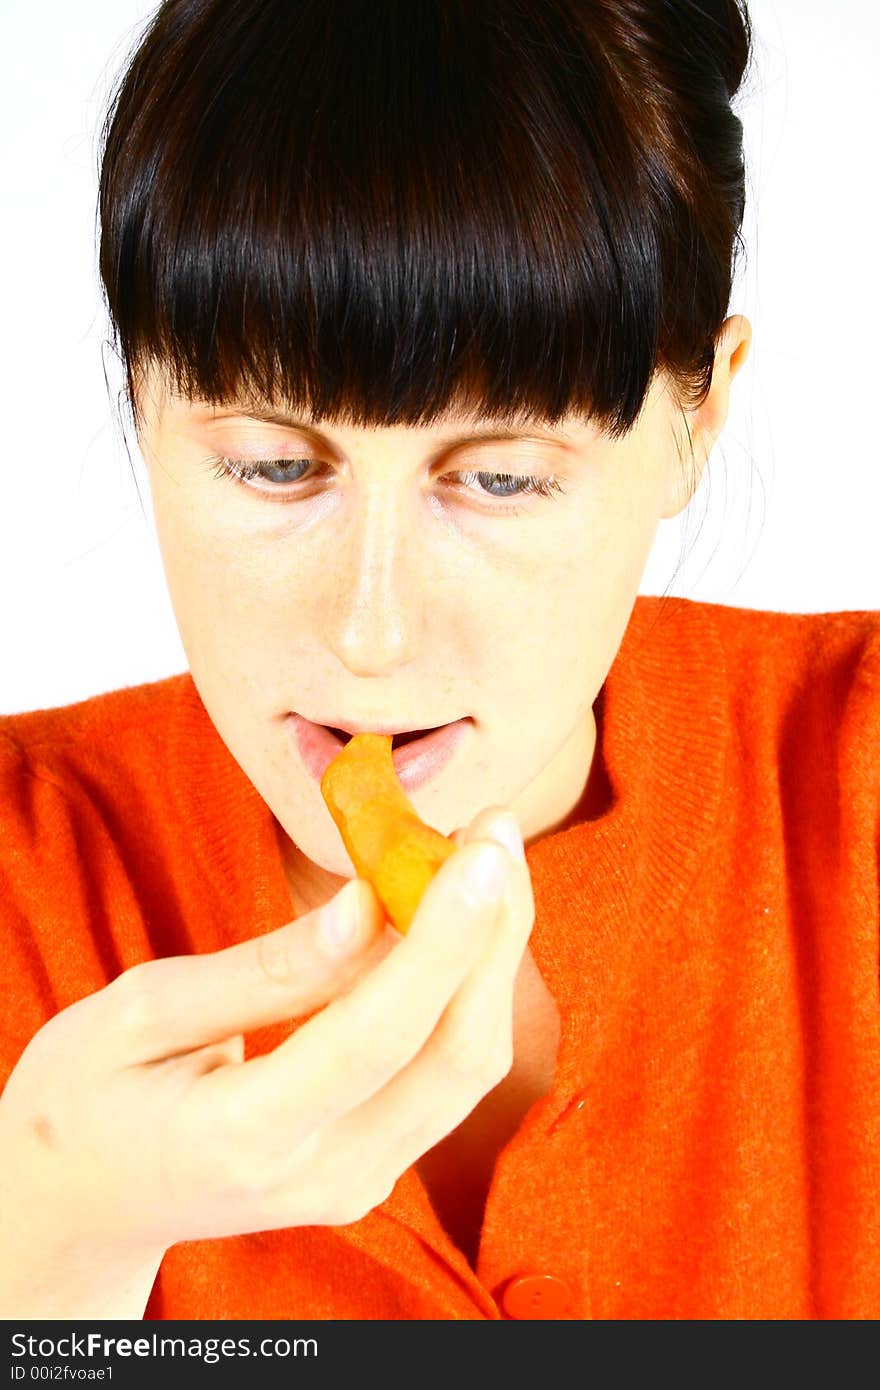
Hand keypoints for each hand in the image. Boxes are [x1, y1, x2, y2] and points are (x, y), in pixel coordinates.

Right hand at [0, 805, 531, 1315]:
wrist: (80, 1203)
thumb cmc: (86, 1096)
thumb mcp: (135, 1016)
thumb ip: (260, 970)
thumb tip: (367, 905)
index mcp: (242, 1137)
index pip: (376, 1036)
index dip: (442, 940)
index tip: (482, 850)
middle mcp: (320, 1176)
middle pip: (452, 1057)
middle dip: (493, 933)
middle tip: (494, 826)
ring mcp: (356, 1185)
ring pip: (467, 1066)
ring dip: (490, 954)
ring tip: (481, 852)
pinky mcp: (373, 1168)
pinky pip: (444, 1072)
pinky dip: (462, 987)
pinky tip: (450, 915)